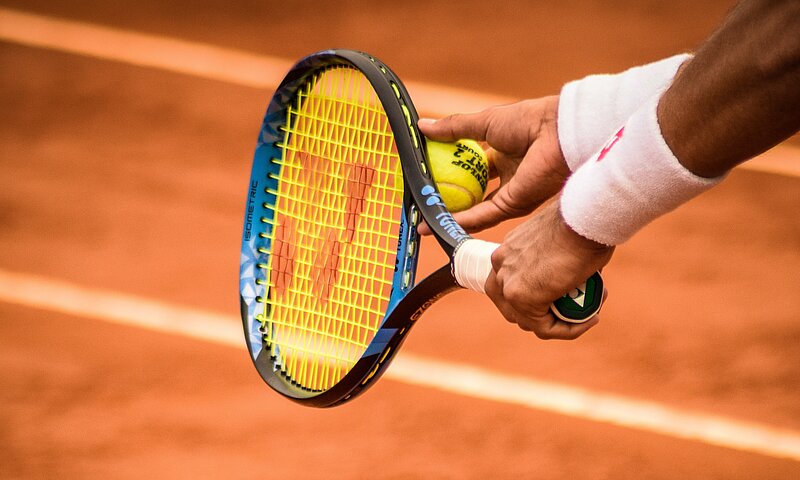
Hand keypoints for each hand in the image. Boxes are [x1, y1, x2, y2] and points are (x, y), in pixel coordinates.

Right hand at [418, 96, 569, 233]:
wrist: (556, 133)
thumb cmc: (527, 120)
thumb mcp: (483, 122)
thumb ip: (453, 128)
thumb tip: (422, 127)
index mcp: (502, 154)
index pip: (470, 168)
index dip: (448, 172)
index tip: (426, 176)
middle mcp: (507, 176)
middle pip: (472, 193)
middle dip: (448, 200)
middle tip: (422, 203)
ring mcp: (510, 193)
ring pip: (474, 209)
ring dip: (450, 215)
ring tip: (424, 220)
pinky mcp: (513, 206)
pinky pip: (482, 216)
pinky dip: (460, 220)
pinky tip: (439, 222)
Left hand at [485, 200, 613, 338]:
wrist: (583, 217)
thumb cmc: (581, 222)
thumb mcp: (561, 240)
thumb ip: (555, 259)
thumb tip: (571, 276)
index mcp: (507, 250)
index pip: (510, 284)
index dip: (536, 298)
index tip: (566, 296)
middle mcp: (500, 266)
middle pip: (512, 307)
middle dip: (543, 315)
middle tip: (574, 311)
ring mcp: (507, 282)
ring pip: (529, 321)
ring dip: (560, 324)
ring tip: (589, 313)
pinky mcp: (521, 297)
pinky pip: (545, 328)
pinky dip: (568, 330)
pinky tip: (590, 319)